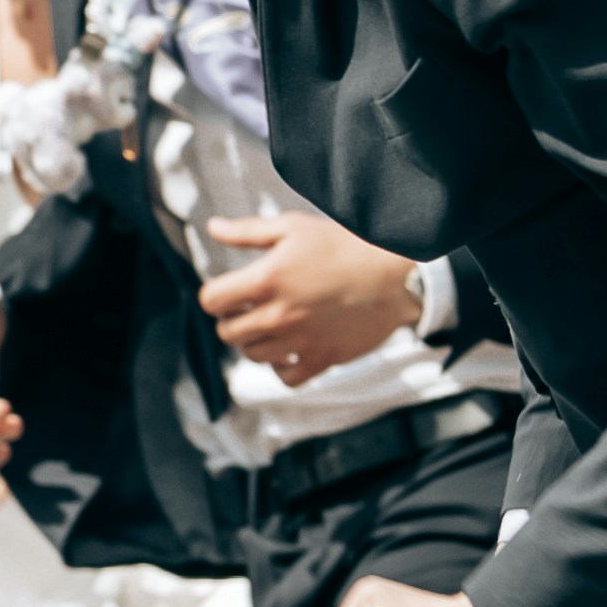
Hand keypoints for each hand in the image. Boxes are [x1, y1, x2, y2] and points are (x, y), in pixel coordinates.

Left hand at [201, 208, 426, 384]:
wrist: (394, 273)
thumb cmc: (343, 245)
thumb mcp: (293, 228)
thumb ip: (247, 232)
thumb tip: (212, 228)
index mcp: (266, 280)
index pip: (211, 301)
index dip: (216, 295)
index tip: (230, 292)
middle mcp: (278, 315)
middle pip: (227, 333)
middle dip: (232, 320)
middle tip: (248, 309)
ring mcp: (300, 341)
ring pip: (252, 355)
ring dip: (254, 341)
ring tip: (269, 326)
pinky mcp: (323, 358)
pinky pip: (286, 378)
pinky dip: (281, 368)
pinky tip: (288, 350)